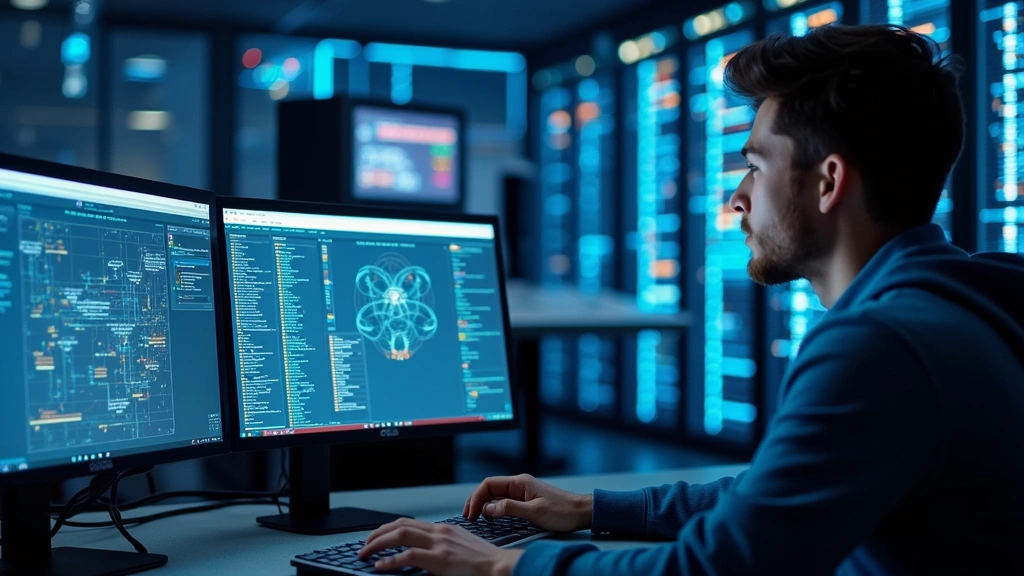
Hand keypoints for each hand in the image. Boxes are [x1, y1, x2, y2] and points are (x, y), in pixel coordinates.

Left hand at [359, 518, 522, 575]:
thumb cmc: (483, 562)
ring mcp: (439, 545)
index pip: (409, 522)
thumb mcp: (460, 548)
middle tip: (365, 544)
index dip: (388, 528)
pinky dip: (390, 561)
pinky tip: (380, 566)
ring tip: (365, 553)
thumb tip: (421, 556)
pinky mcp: (440, 560)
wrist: (500, 567)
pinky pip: (408, 556)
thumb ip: (440, 548)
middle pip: (400, 525)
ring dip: (378, 544)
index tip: (377, 536)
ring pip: (400, 535)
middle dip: (377, 534)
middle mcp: (439, 532)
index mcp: (443, 529)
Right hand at [463, 474, 591, 532]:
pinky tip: (492, 517)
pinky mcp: (526, 500)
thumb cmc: (562, 511)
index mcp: (520, 482)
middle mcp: (519, 484)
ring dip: (484, 505)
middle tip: (468, 516)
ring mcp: (522, 492)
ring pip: (496, 496)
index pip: (489, 484)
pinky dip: (494, 509)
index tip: (471, 513)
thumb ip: (510, 508)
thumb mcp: (534, 511)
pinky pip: (504, 502)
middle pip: (490, 489)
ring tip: (477, 518)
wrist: (581, 512)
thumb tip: (488, 508)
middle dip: (476, 501)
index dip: (476, 498)